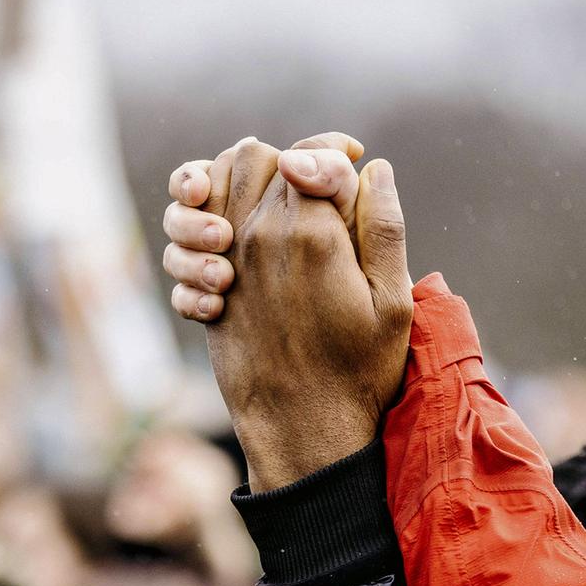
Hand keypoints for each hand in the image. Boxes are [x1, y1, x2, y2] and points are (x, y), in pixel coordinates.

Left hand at [160, 134, 412, 490]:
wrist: (303, 433)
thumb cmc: (359, 373)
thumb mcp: (393, 302)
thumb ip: (383, 227)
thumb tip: (374, 169)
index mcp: (310, 234)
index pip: (309, 155)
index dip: (334, 153)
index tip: (355, 166)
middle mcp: (257, 239)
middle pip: (257, 157)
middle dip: (286, 164)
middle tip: (315, 192)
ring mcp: (225, 261)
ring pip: (215, 182)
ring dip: (241, 182)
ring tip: (275, 206)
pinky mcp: (209, 286)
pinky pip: (192, 225)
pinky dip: (210, 217)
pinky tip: (243, 242)